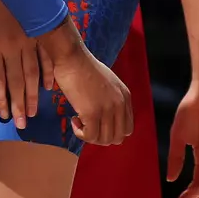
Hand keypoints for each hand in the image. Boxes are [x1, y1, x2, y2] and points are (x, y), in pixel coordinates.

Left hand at [0, 0, 41, 129]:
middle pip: (16, 82)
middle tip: (22, 124)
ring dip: (32, 95)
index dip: (1, 99)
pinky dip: (47, 74)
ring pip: (32, 74)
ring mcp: (29, 42)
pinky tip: (48, 88)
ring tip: (33, 112)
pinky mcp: (41, 35)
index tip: (4, 115)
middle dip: (18, 105)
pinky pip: (46, 58)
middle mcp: (12, 48)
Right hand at [43, 21, 132, 145]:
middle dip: (101, 137)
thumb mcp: (106, 81)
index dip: (111, 131)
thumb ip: (111, 98)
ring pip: (104, 140)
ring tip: (78, 121)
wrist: (71, 57)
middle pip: (117, 137)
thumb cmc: (82, 65)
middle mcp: (120, 104)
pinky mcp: (92, 113)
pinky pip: (89, 136)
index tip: (97, 124)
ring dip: (89, 136)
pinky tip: (74, 120)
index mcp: (125, 96)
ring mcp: (107, 109)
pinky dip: (80, 134)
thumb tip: (105, 115)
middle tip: (87, 126)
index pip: (127, 128)